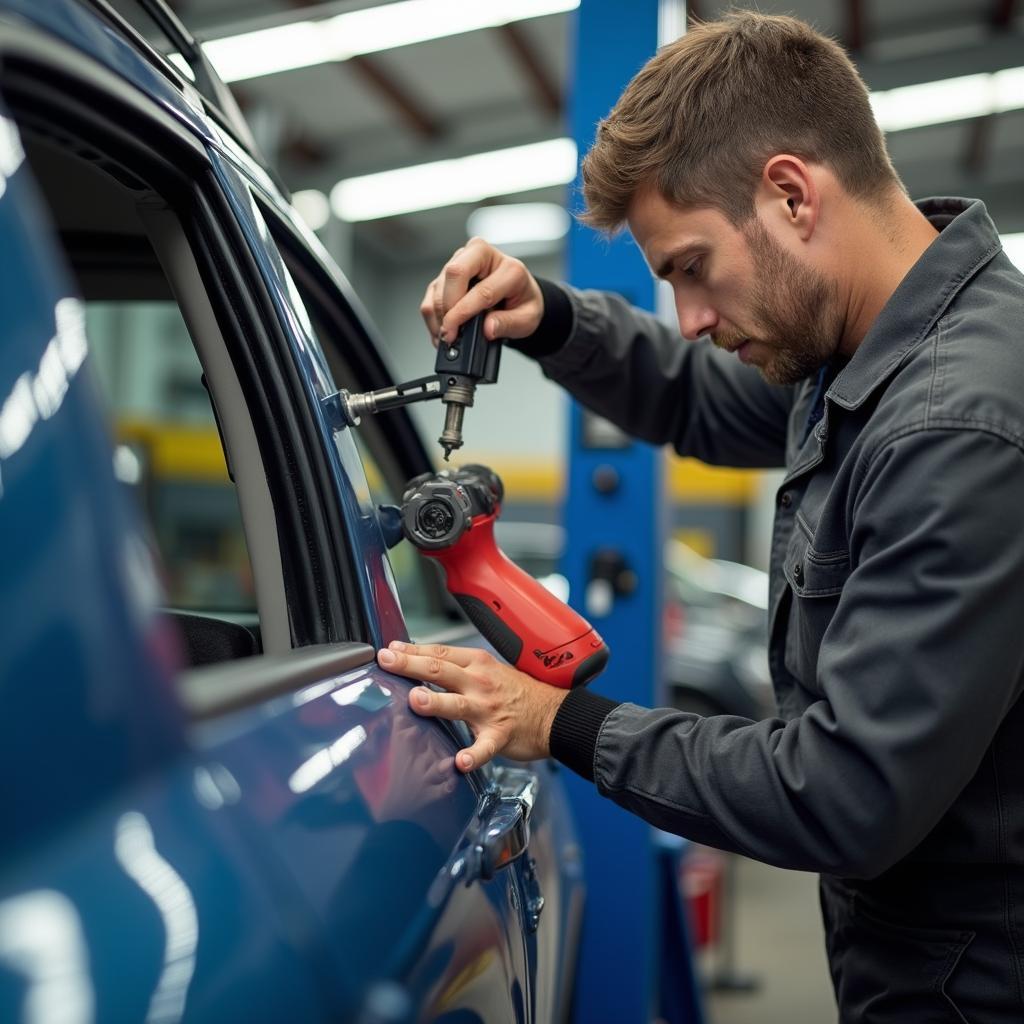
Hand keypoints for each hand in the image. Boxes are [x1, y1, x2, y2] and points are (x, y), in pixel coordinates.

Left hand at [376, 640, 568, 771]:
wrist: (554, 714)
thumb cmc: (517, 692)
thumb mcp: (488, 669)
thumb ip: (456, 667)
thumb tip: (420, 663)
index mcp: (476, 664)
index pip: (439, 652)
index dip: (412, 650)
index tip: (389, 649)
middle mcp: (480, 683)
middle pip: (440, 670)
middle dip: (410, 665)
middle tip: (387, 661)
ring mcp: (489, 710)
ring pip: (457, 704)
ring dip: (436, 702)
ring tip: (417, 701)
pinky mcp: (499, 735)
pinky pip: (484, 748)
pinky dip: (473, 755)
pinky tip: (460, 761)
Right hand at [419, 238, 544, 345]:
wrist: (519, 296)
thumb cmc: (522, 303)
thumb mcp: (527, 319)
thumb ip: (508, 324)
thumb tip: (488, 329)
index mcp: (508, 267)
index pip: (481, 288)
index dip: (463, 312)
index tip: (453, 331)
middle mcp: (484, 257)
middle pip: (454, 272)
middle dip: (447, 307)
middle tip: (449, 332)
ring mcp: (463, 261)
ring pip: (439, 283)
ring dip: (438, 313)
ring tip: (447, 334)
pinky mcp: (449, 272)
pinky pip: (433, 292)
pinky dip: (433, 313)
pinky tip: (442, 328)